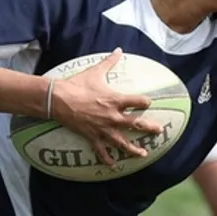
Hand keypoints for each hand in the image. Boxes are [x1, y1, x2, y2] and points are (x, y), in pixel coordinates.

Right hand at [49, 49, 162, 167]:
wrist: (57, 99)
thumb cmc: (77, 85)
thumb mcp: (95, 72)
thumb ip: (110, 62)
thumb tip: (118, 50)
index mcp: (115, 100)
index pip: (138, 102)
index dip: (145, 102)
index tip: (149, 103)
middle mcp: (112, 116)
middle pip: (136, 124)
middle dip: (149, 128)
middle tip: (159, 131)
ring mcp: (103, 128)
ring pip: (122, 142)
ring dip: (133, 149)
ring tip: (144, 154)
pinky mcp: (92, 136)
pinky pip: (101, 151)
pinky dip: (107, 159)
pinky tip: (114, 166)